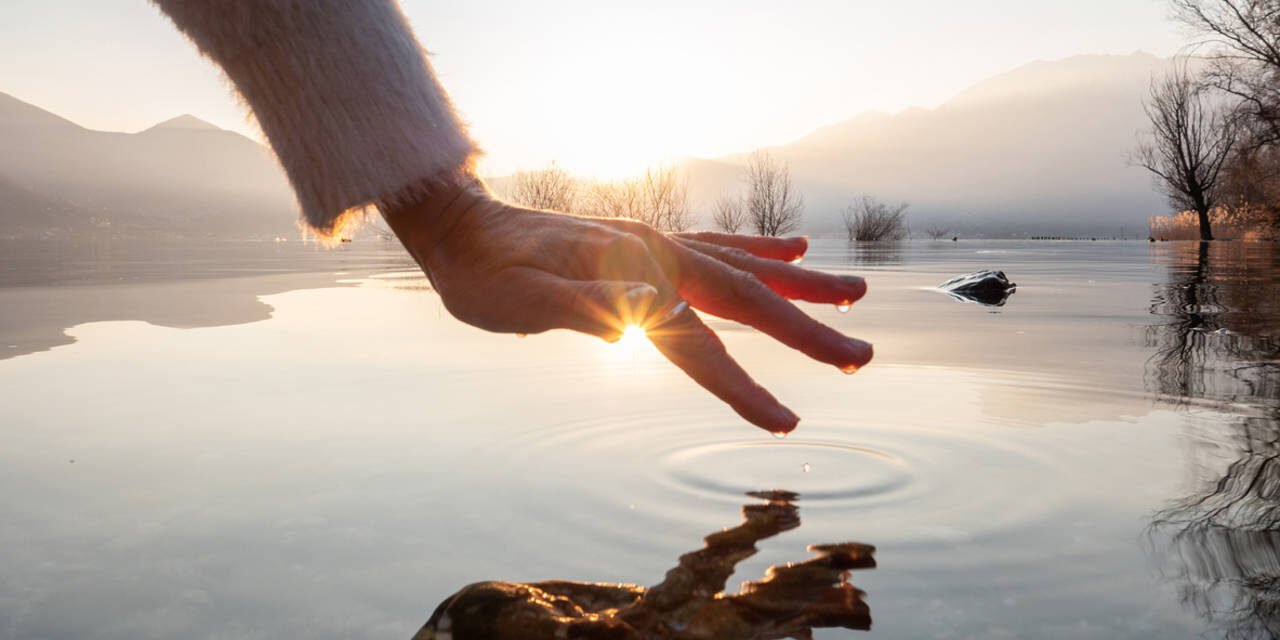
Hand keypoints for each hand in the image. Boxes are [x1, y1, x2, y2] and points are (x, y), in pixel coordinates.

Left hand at [381, 175, 871, 433]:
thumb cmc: (483, 277)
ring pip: (745, 268)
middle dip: (807, 332)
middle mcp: (656, 254)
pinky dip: (762, 250)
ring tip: (856, 297)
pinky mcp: (649, 243)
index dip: (743, 387)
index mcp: (632, 277)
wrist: (461, 229)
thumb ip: (579, 306)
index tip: (786, 423)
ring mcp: (657, 244)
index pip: (699, 344)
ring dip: (803, 286)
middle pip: (746, 300)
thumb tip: (645, 314)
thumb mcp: (517, 300)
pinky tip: (795, 247)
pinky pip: (720, 247)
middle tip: (863, 358)